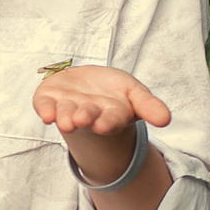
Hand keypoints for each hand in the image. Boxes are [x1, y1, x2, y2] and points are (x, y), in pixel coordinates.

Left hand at [34, 64, 171, 141]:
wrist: (87, 83)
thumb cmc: (114, 91)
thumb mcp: (136, 94)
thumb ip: (149, 106)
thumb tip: (166, 120)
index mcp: (110, 115)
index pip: (111, 121)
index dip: (107, 123)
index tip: (103, 126)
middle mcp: (87, 114)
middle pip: (86, 117)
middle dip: (84, 118)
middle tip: (81, 119)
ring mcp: (67, 107)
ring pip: (65, 113)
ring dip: (64, 116)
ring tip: (66, 121)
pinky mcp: (49, 99)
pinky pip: (44, 106)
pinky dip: (44, 109)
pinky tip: (45, 115)